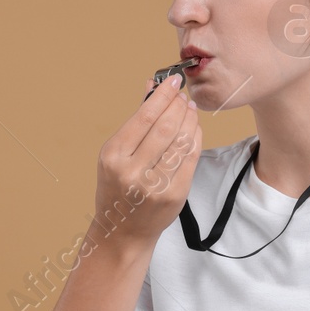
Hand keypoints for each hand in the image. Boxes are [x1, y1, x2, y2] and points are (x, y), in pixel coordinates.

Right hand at [91, 75, 201, 247]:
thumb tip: (152, 86)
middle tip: (183, 94)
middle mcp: (132, 171)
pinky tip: (194, 127)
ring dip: (189, 119)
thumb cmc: (118, 187)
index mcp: (113, 156)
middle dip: (178, 105)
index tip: (173, 80)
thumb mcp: (116, 154)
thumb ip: (136, 120)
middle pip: (165, 126)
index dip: (163, 95)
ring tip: (189, 108)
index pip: (144, 117)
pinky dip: (195, 138)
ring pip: (181, 141)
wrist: (123, 230)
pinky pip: (190, 158)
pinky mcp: (175, 195)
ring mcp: (155, 185)